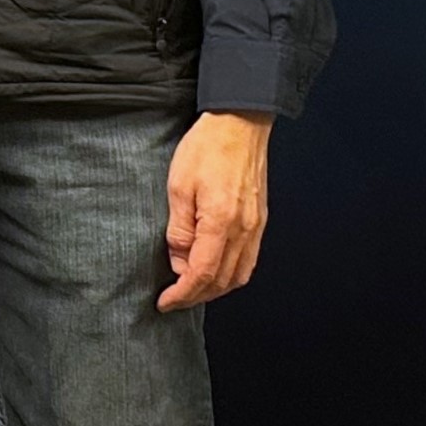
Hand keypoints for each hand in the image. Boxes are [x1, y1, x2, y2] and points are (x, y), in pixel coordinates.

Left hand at [159, 110, 270, 311]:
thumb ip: (179, 229)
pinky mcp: (260, 220)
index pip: (202, 275)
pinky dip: (231, 273)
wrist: (240, 123)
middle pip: (222, 281)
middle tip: (174, 299)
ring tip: (192, 288)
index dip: (182, 295)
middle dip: (197, 296)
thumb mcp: (179, 186)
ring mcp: (256, 226)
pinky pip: (248, 260)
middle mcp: (244, 230)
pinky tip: (215, 269)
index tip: (165, 302)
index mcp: (221, 222)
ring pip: (239, 275)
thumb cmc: (207, 148)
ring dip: (215, 289)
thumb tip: (179, 260)